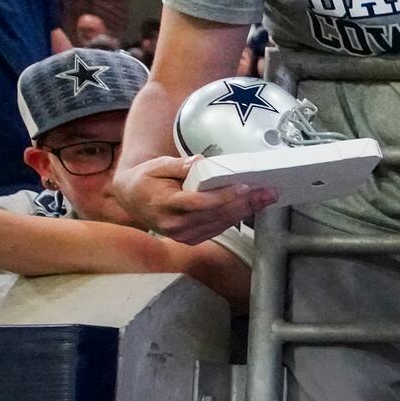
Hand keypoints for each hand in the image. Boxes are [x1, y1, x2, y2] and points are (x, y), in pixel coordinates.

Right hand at [115, 153, 271, 243]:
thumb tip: (199, 161)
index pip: (199, 203)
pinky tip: (250, 207)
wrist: (133, 199)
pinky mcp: (190, 239)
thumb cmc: (147, 179)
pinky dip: (235, 217)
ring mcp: (183, 235)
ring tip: (265, 198)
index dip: (223, 196)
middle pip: (216, 215)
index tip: (244, 187)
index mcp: (165, 205)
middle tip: (267, 192)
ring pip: (220, 224)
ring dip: (245, 211)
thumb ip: (178, 165)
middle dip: (244, 204)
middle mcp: (175, 224)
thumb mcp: (157, 166)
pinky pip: (217, 228)